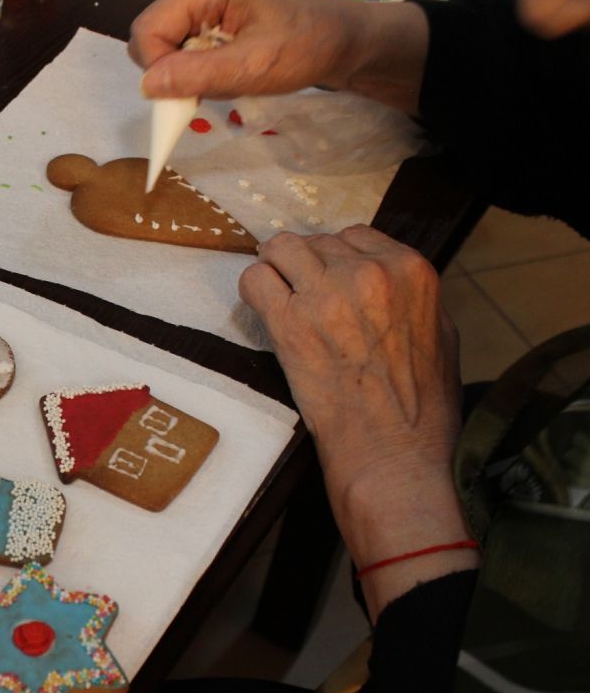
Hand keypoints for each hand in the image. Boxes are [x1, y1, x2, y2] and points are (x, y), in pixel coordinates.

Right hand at [129, 0, 427, 111]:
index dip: (158, 67)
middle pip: (152, 35)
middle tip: (212, 84)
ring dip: (186, 70)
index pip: (148, 30)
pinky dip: (196, 65)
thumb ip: (198, 75)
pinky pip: (180, 44)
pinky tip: (225, 67)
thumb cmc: (303, 47)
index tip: (189, 93)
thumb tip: (146, 85)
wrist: (337, 39)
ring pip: (163, 44)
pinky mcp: (205, 9)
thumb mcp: (252, 67)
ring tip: (225, 74)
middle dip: (173, 70)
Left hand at [239, 226, 478, 615]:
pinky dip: (253, 291)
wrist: (392, 455)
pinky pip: (254, 280)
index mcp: (412, 271)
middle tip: (298, 298)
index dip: (335, 258)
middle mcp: (369, 273)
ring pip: (280, 249)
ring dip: (274, 270)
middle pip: (316, 242)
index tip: (326, 281)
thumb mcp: (439, 337)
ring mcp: (326, 294)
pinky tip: (261, 311)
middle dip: (304, 266)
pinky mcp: (289, 322)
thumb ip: (410, 299)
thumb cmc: (420, 409)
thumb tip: (385, 283)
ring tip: (276, 298)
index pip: (356, 236)